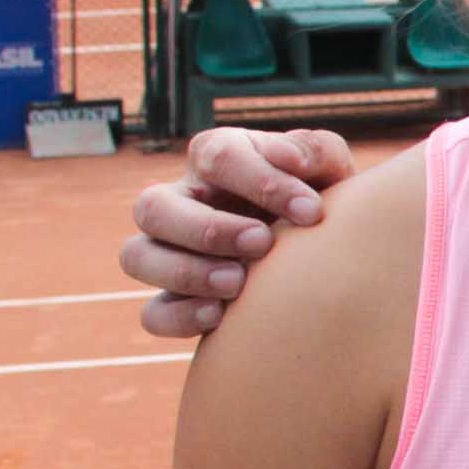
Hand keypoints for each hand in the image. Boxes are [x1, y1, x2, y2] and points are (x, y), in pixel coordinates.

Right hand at [119, 127, 356, 336]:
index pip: (217, 157)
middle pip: (153, 206)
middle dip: (207, 228)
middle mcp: (182, 201)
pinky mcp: (176, 300)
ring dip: (185, 271)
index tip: (312, 212)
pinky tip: (220, 317)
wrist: (331, 255)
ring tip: (238, 283)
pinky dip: (179, 317)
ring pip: (137, 257)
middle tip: (262, 243)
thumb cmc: (320, 201)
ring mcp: (170, 251)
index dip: (262, 182)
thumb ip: (315, 151)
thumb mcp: (328, 171)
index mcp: (217, 158)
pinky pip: (152, 313)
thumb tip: (286, 157)